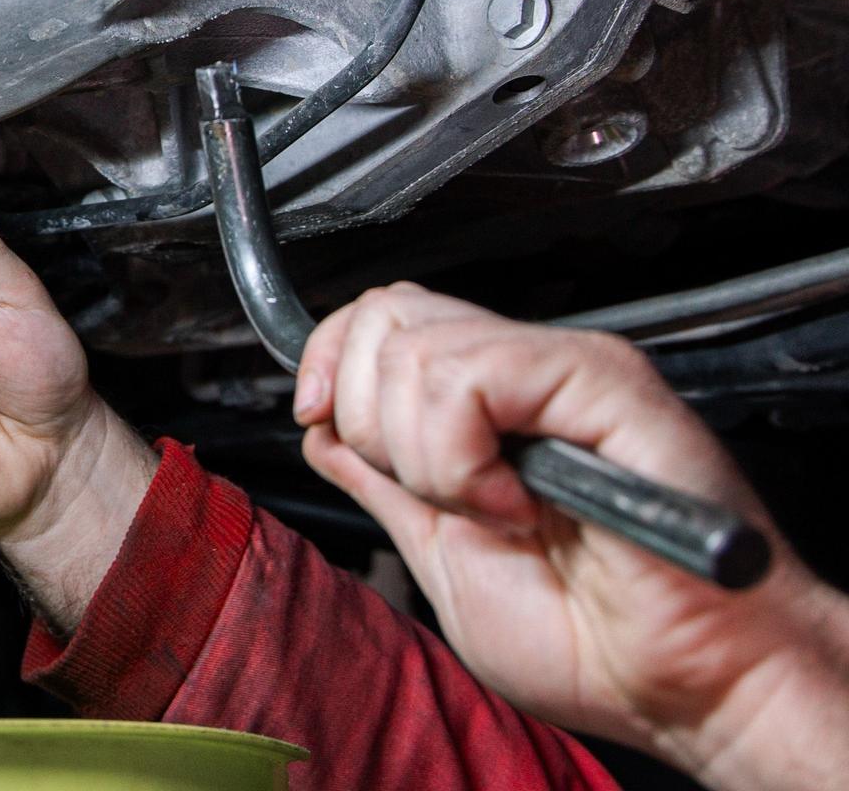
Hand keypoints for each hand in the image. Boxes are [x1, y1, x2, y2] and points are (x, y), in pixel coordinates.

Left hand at [294, 283, 848, 790]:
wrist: (684, 686)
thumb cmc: (592, 641)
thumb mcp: (441, 554)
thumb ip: (383, 483)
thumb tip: (322, 431)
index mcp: (490, 406)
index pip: (382, 322)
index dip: (331, 363)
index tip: (320, 422)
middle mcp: (526, 374)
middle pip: (387, 317)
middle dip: (369, 419)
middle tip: (436, 495)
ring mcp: (563, 369)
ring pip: (415, 351)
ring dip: (425, 458)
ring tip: (495, 511)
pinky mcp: (600, 379)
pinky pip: (468, 377)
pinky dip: (461, 457)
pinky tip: (515, 503)